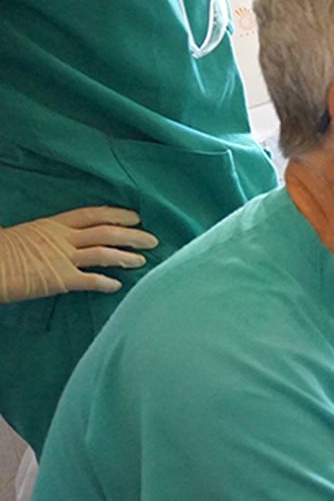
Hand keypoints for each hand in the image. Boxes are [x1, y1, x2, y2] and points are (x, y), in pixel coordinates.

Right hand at [0, 206, 158, 303]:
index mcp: (54, 225)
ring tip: (142, 261)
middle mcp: (63, 238)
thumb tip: (54, 237)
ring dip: (126, 257)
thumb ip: (47, 235)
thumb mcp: (26, 233)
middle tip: (152, 240)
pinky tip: (118, 286)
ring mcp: (63, 258)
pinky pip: (92, 280)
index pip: (92, 214)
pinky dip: (107, 283)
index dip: (117, 214)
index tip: (135, 217)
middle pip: (107, 232)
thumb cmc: (2, 251)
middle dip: (133, 235)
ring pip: (105, 253)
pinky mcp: (62, 280)